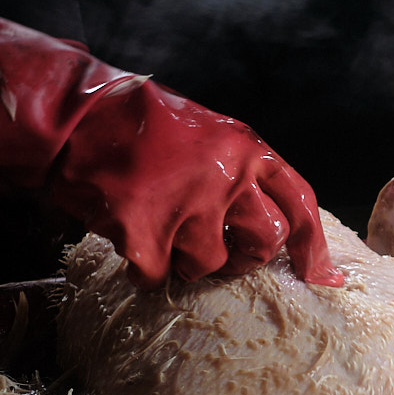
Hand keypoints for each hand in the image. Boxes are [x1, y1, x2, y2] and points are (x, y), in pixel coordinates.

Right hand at [50, 75, 343, 287]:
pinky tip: (129, 241)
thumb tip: (266, 220)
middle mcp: (227, 177)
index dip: (314, 246)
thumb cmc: (141, 125)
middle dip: (248, 259)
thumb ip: (239, 170)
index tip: (320, 276)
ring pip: (211, 264)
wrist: (74, 118)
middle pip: (267, 242)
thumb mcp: (208, 133)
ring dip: (188, 262)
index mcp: (246, 150)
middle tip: (222, 256)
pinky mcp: (145, 233)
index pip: (300, 203)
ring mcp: (188, 207)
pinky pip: (157, 276)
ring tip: (162, 233)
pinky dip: (143, 270)